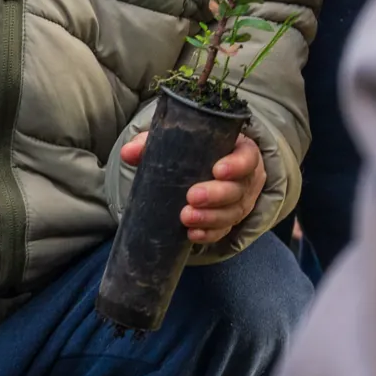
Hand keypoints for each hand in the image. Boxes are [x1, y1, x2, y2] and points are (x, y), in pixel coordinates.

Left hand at [119, 130, 266, 243]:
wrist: (200, 169)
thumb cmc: (194, 150)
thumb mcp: (178, 141)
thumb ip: (153, 142)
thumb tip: (128, 152)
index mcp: (239, 150)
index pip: (247, 156)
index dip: (236, 165)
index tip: (217, 170)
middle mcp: (245, 178)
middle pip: (239, 189)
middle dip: (216, 195)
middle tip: (192, 197)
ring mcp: (240, 201)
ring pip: (233, 213)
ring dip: (210, 218)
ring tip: (186, 217)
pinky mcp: (230, 220)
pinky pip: (223, 230)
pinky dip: (208, 234)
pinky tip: (192, 234)